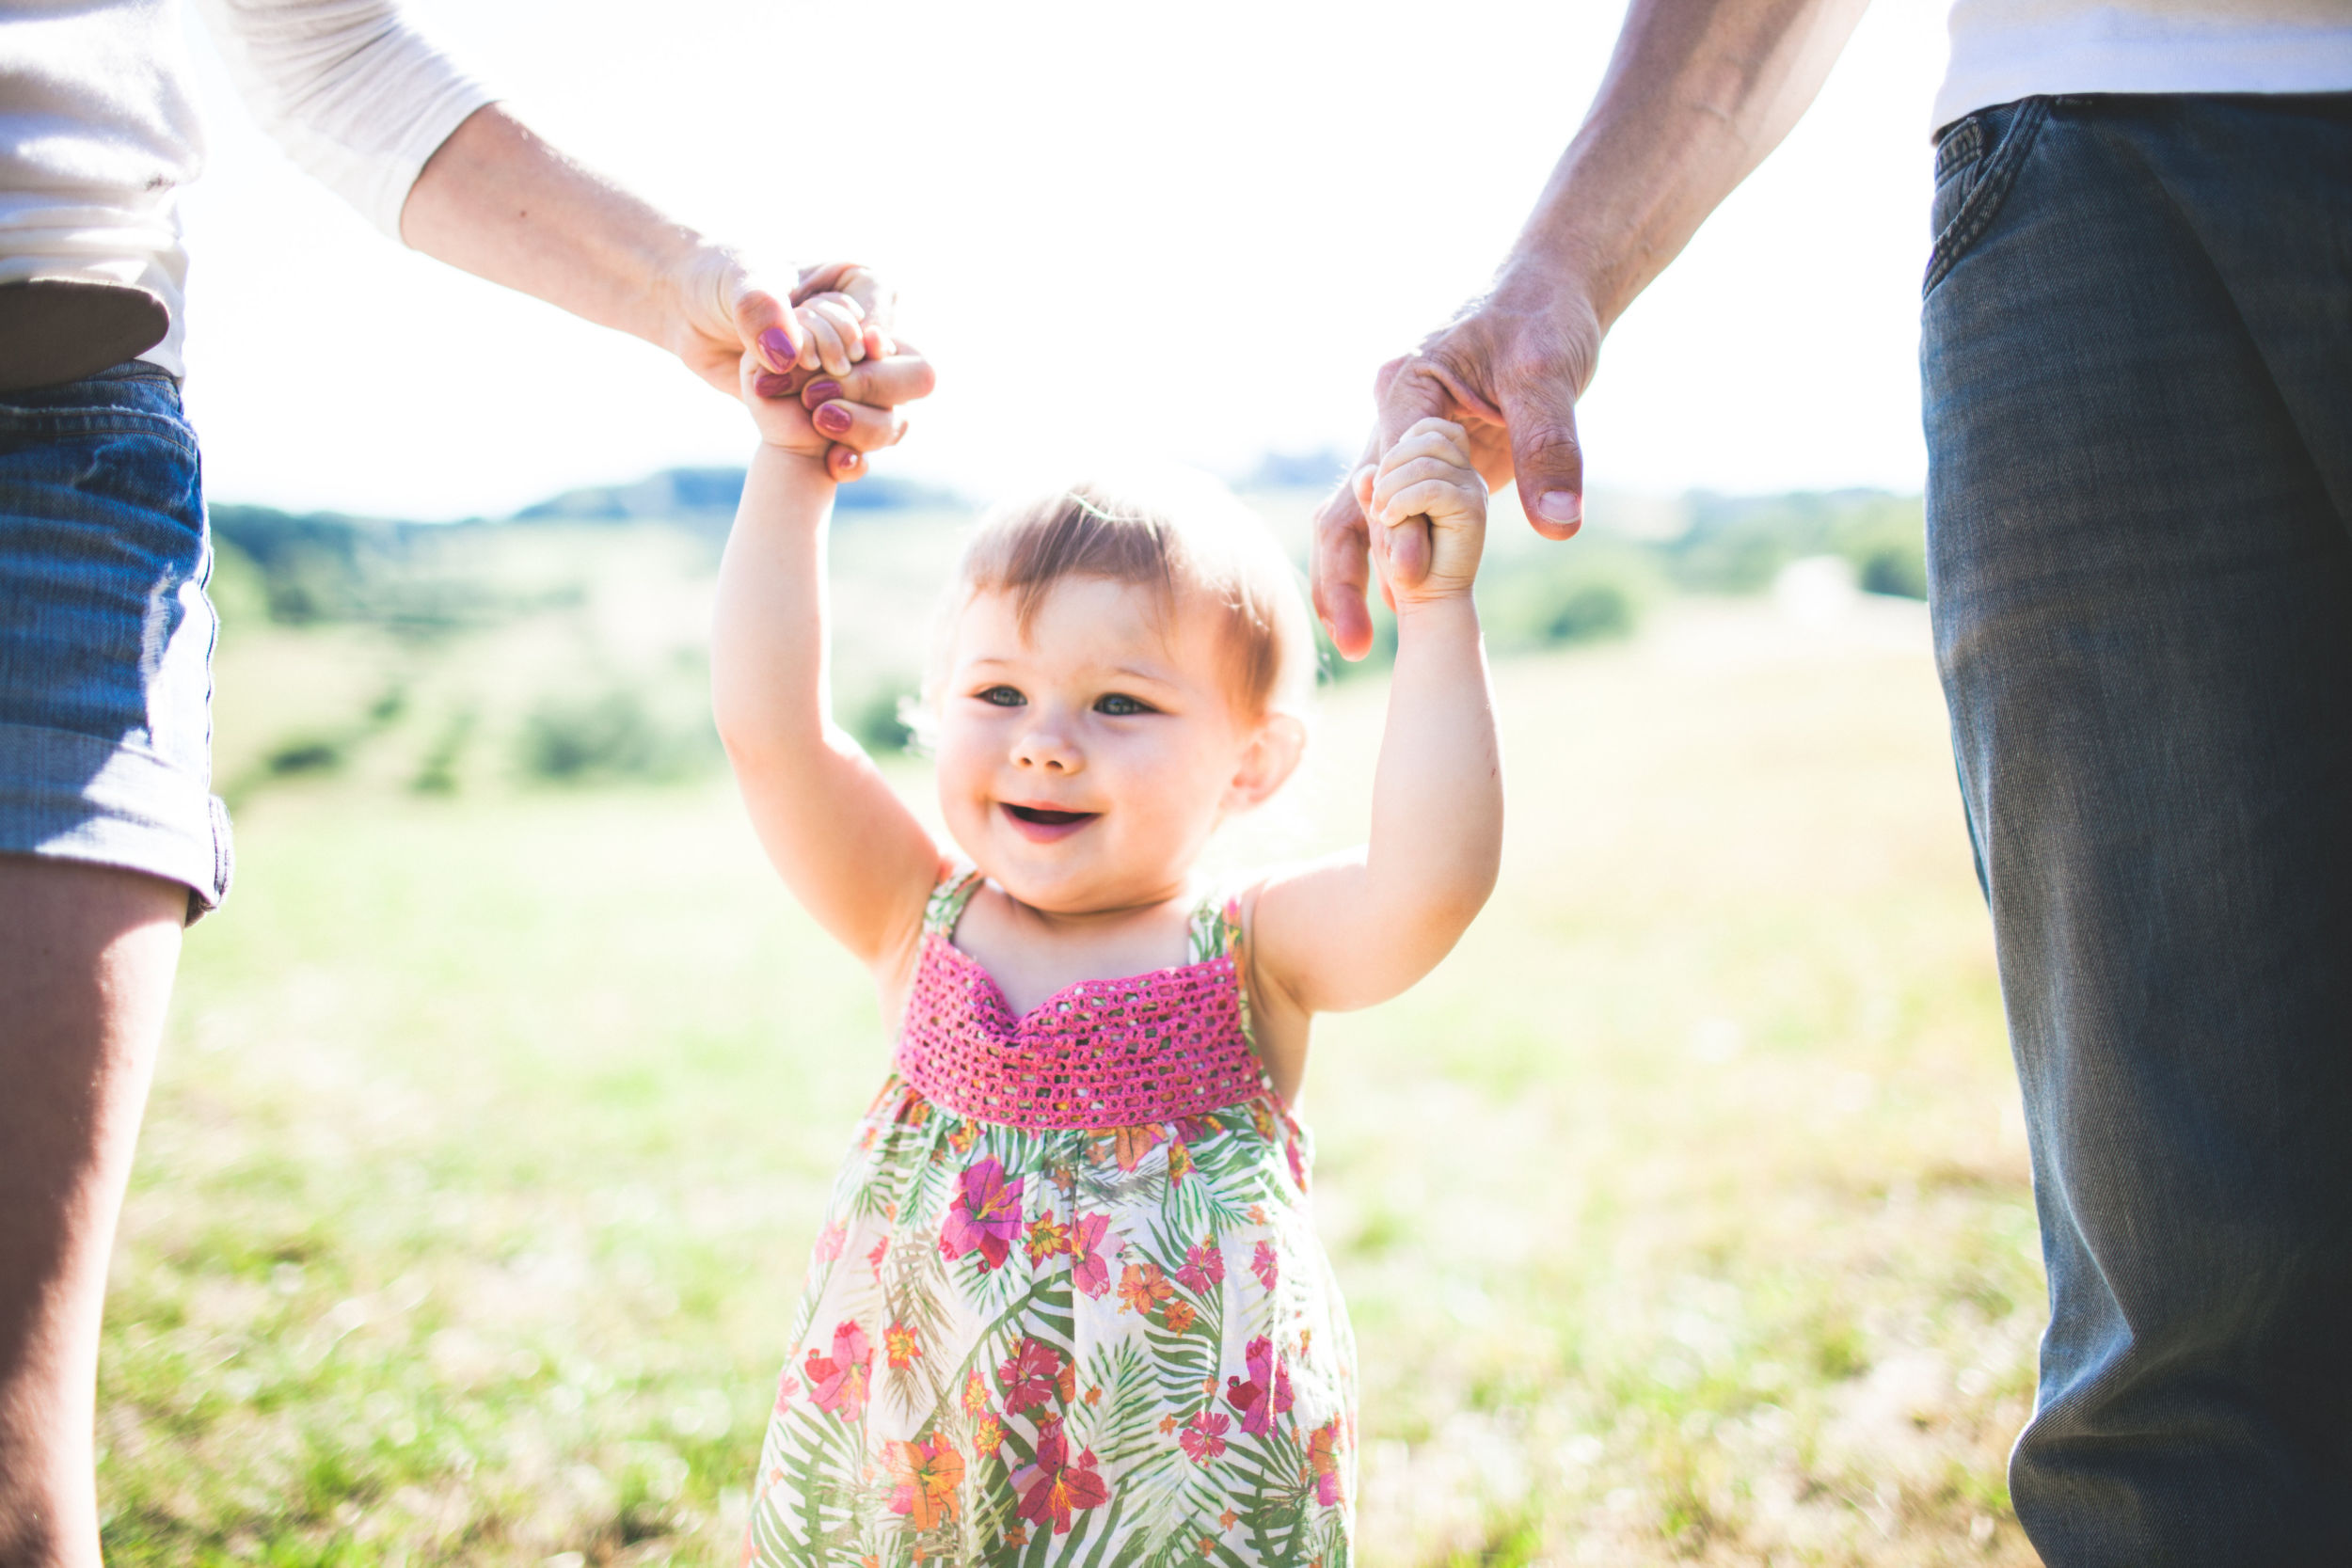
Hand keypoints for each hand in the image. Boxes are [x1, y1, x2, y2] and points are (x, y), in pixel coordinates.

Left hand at [669, 251, 926, 479]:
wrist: (691, 313)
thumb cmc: (722, 282)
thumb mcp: (739, 285)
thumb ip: (762, 309)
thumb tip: (788, 354)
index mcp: (860, 286)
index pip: (888, 321)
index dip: (862, 346)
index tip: (822, 358)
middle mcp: (870, 335)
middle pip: (916, 375)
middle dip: (869, 390)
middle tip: (815, 395)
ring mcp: (856, 379)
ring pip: (896, 417)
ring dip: (861, 426)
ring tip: (815, 421)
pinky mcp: (834, 413)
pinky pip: (865, 446)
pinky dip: (853, 457)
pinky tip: (834, 463)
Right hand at [1312, 265, 1600, 656]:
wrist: (1546, 296)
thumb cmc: (1544, 322)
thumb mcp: (1551, 376)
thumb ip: (1552, 449)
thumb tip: (1560, 526)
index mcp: (1407, 388)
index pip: (1390, 469)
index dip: (1395, 525)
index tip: (1410, 577)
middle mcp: (1389, 420)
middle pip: (1347, 505)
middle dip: (1343, 575)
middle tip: (1354, 642)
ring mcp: (1399, 447)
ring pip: (1355, 519)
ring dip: (1350, 579)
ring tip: (1356, 644)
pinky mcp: (1422, 468)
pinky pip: (1390, 522)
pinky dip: (1385, 566)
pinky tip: (1391, 617)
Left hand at [1356, 418, 1486, 609]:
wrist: (1433, 600)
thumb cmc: (1406, 562)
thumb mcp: (1384, 517)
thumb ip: (1375, 490)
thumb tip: (1365, 472)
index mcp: (1450, 468)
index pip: (1432, 429)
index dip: (1401, 443)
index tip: (1383, 482)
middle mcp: (1466, 474)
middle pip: (1428, 437)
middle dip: (1391, 464)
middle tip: (1377, 502)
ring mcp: (1473, 489)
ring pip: (1425, 460)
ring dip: (1392, 486)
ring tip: (1384, 515)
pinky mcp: (1473, 509)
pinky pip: (1430, 487)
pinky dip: (1402, 501)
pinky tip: (1392, 519)